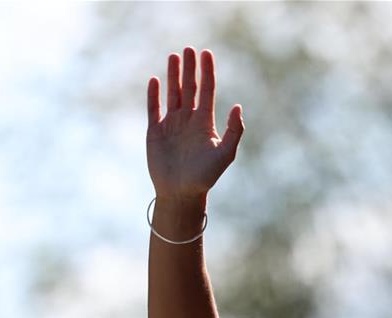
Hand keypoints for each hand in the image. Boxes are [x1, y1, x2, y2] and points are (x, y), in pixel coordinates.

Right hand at [146, 47, 244, 199]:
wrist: (181, 193)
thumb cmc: (205, 176)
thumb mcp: (225, 154)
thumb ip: (234, 131)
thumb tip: (237, 107)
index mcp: (205, 123)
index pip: (207, 91)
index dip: (207, 72)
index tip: (207, 54)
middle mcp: (189, 120)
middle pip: (189, 88)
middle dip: (190, 69)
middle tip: (189, 49)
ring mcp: (171, 125)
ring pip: (172, 94)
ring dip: (173, 75)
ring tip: (174, 56)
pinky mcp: (155, 132)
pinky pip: (154, 109)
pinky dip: (154, 95)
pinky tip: (155, 80)